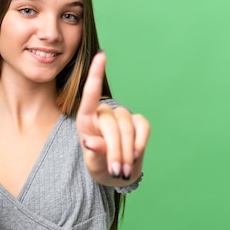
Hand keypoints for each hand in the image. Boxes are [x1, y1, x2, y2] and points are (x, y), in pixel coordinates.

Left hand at [76, 52, 149, 184]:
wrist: (117, 174)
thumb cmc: (99, 165)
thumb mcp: (92, 164)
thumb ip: (93, 153)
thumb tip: (90, 142)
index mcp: (86, 119)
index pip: (90, 94)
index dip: (96, 74)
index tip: (102, 55)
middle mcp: (104, 113)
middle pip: (112, 125)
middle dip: (115, 151)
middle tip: (117, 171)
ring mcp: (122, 115)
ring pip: (128, 128)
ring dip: (127, 151)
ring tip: (123, 170)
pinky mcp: (138, 122)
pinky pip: (143, 128)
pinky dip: (140, 143)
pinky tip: (136, 154)